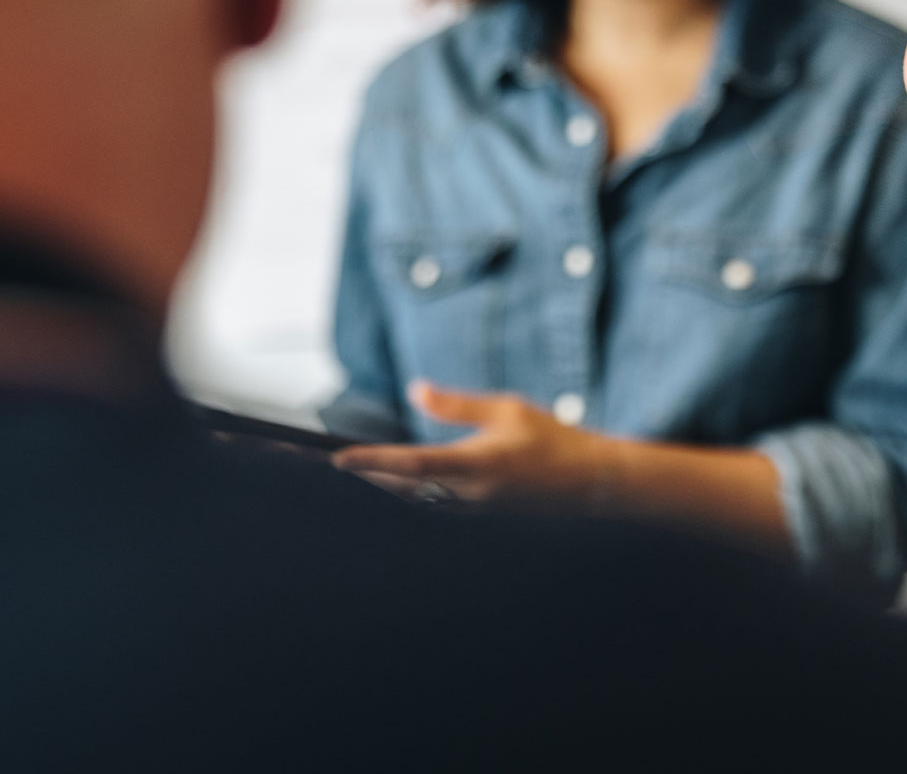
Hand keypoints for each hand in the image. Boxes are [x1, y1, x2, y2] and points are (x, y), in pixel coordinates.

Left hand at [332, 380, 621, 510]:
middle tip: (317, 464)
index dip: (372, 463)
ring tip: (338, 471)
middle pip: (399, 489)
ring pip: (411, 501)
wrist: (589, 484)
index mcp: (478, 465)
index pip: (413, 465)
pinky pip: (428, 505)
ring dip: (377, 486)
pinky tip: (382, 482)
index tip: (338, 458)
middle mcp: (469, 495)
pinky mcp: (475, 516)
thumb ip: (458, 404)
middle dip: (360, 476)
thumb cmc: (552, 440)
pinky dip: (400, 492)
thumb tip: (415, 390)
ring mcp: (471, 511)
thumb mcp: (508, 409)